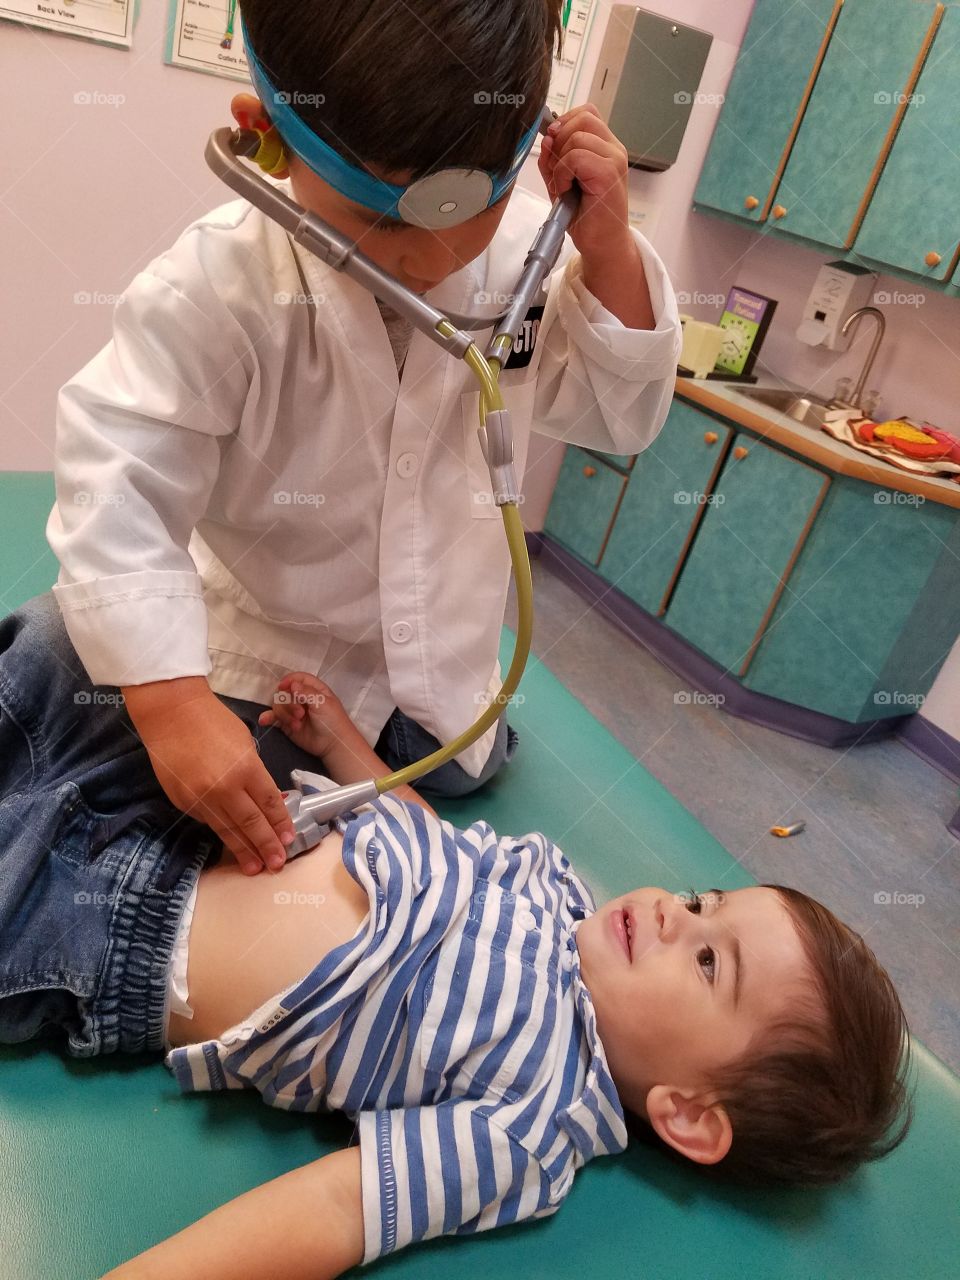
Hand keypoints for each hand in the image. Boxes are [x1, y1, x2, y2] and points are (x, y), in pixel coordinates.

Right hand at [128, 683, 295, 876]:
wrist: (171, 714)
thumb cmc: (213, 721)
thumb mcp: (245, 744)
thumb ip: (254, 773)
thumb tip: (265, 799)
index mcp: (246, 769)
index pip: (269, 803)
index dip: (280, 824)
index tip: (288, 840)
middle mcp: (225, 788)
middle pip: (251, 823)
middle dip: (266, 846)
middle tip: (277, 863)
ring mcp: (201, 798)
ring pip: (227, 829)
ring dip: (243, 850)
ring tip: (254, 867)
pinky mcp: (183, 802)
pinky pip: (207, 820)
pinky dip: (220, 831)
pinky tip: (230, 842)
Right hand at [257, 672, 351, 758]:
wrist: (333, 744)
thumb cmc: (333, 721)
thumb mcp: (323, 703)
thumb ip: (307, 692)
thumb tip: (292, 684)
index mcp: (313, 689)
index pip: (297, 679)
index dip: (289, 680)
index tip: (283, 687)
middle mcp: (301, 698)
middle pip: (285, 692)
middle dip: (288, 703)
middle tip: (300, 714)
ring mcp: (293, 711)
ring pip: (278, 705)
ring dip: (284, 715)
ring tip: (296, 724)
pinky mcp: (287, 724)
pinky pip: (274, 718)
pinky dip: (268, 718)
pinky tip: (264, 721)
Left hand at [537, 103, 653, 329]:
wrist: (602, 245)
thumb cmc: (585, 217)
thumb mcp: (561, 182)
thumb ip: (552, 159)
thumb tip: (545, 138)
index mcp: (606, 147)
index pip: (586, 113)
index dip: (564, 123)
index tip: (553, 147)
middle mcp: (614, 149)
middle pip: (582, 118)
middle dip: (559, 140)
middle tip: (557, 169)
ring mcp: (614, 160)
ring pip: (577, 137)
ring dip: (560, 161)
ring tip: (563, 184)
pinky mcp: (610, 174)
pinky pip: (577, 156)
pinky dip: (563, 172)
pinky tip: (566, 190)